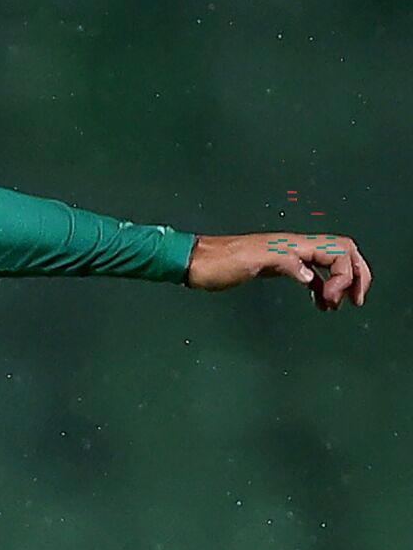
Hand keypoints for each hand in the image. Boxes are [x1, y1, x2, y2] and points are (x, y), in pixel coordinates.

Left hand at [186, 233, 370, 309]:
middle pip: (342, 251)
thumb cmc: (217, 263)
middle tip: (355, 301)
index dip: (345, 275)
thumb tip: (309, 276)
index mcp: (292, 244)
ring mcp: (287, 255)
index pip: (338, 251)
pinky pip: (311, 272)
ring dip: (340, 282)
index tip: (331, 300)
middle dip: (356, 275)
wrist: (194, 262)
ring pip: (329, 262)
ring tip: (335, 306)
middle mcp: (294, 246)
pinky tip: (319, 302)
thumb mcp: (250, 262)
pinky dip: (321, 286)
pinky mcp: (278, 266)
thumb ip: (281, 263)